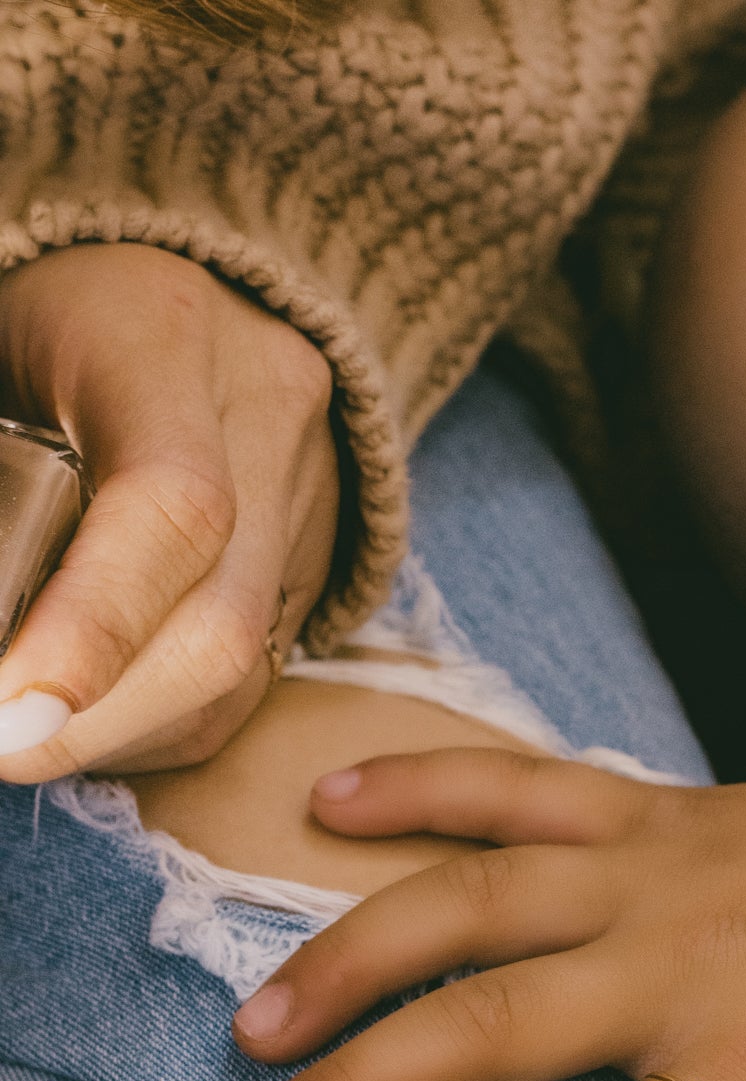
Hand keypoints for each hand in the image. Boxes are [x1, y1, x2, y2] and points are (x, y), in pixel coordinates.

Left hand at [0, 242, 338, 777]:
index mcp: (166, 338)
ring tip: (33, 741)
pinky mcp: (318, 559)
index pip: (171, 505)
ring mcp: (311, 496)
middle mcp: (268, 416)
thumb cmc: (52, 309)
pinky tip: (98, 720)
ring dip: (126, 735)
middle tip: (1, 745)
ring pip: (240, 670)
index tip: (15, 707)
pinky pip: (252, 678)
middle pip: (217, 621)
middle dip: (97, 716)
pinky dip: (163, 721)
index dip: (95, 626)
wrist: (189, 274)